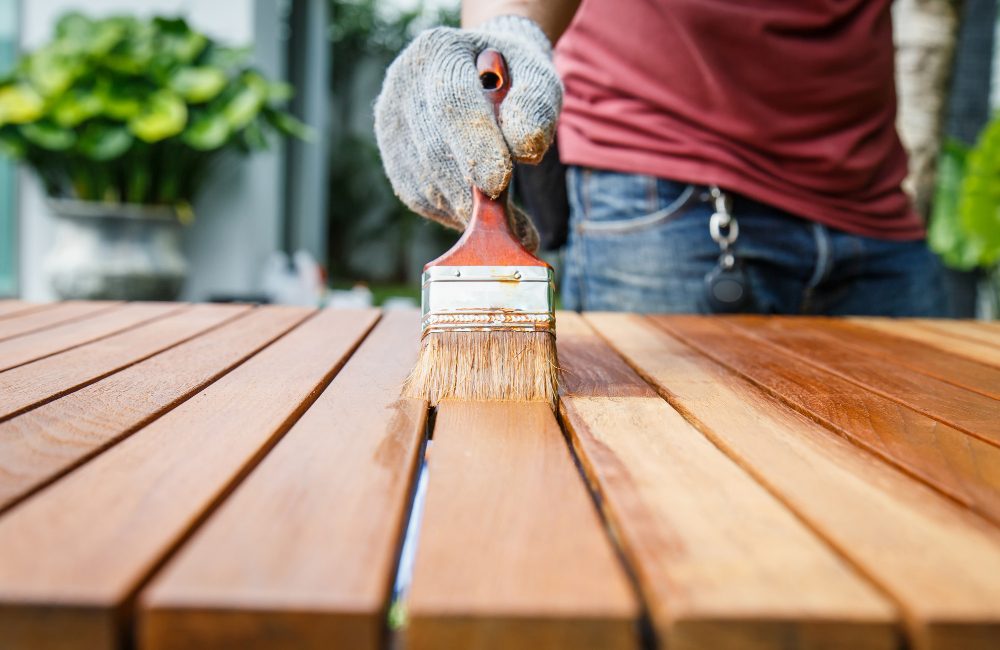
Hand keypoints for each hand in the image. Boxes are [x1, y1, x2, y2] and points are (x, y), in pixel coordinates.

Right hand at [374, 15, 561, 250]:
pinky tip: (479, 208)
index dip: (474, 146)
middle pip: (434, 152)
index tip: (498, 184)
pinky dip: (454, 213)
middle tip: (510, 228)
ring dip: (466, 210)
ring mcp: (392, 126)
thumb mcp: (538, 77)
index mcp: (439, 52)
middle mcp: (404, 86)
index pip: (452, 102)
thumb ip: (537, 106)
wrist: (483, 75)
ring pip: (425, 183)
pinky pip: (422, 198)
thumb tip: (524, 148)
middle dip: (472, 194)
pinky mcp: (394, 161)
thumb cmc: (514, 78)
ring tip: (506, 223)